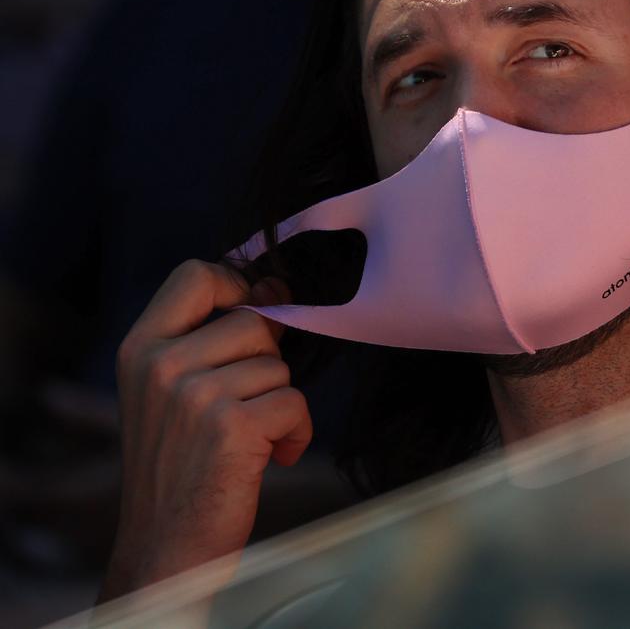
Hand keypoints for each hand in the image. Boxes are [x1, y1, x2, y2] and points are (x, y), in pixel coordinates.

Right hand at [99, 259, 311, 601]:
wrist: (165, 548)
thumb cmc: (179, 463)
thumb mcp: (169, 390)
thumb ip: (210, 337)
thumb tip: (275, 288)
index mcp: (140, 347)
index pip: (194, 274)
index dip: (236, 282)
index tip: (256, 307)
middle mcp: (161, 365)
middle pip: (252, 320)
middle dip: (267, 361)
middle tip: (249, 402)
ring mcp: (194, 395)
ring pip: (277, 365)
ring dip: (279, 403)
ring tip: (253, 438)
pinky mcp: (230, 427)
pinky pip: (293, 402)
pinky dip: (295, 433)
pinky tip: (272, 457)